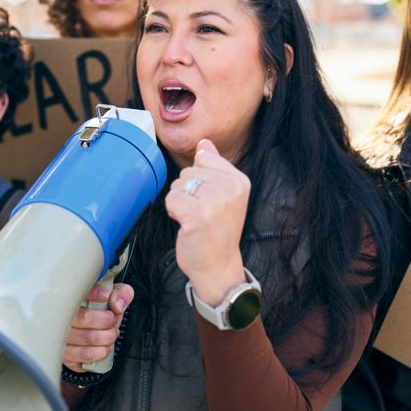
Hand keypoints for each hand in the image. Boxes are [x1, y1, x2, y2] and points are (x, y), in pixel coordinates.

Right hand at [62, 282, 132, 372]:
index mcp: (71, 296)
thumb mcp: (113, 295)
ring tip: (111, 333)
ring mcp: (61, 337)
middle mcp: (61, 316)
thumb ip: (121, 293)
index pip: (76, 292)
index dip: (93, 293)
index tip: (105, 296)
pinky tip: (105, 346)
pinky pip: (85, 354)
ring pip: (88, 337)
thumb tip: (117, 305)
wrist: (93, 329)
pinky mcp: (65, 354)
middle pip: (85, 317)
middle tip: (112, 320)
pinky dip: (101, 351)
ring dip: (107, 336)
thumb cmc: (100, 310)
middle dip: (107, 320)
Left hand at [165, 139, 249, 305]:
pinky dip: (173, 213)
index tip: (210, 201)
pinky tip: (187, 225)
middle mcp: (230, 188)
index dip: (198, 180)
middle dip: (187, 193)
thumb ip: (214, 167)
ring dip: (180, 203)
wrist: (218, 267)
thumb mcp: (223, 195)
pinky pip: (170, 199)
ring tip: (195, 220)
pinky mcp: (198, 214)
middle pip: (187, 172)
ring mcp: (215, 201)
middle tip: (202, 214)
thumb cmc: (217, 232)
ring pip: (177, 185)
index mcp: (239, 180)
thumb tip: (205, 143)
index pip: (203, 158)